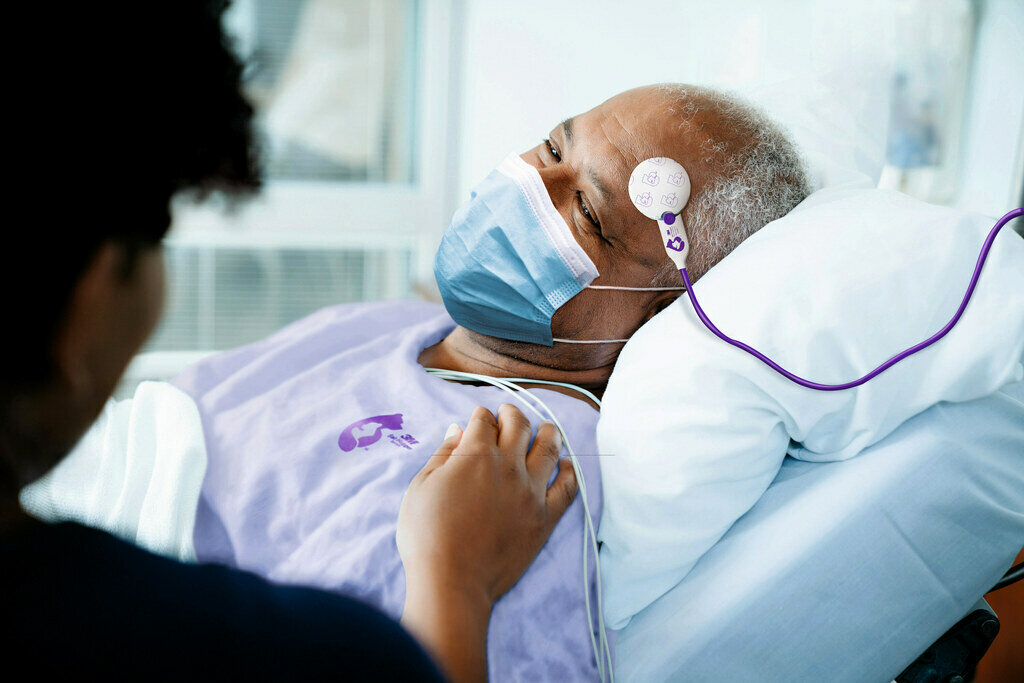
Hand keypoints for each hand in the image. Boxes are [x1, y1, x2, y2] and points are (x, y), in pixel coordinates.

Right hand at [397, 404, 577, 681]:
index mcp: (475, 455)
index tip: (479, 418)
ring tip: (546, 428)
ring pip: (549, 448)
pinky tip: (567, 465)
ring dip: (548, 432)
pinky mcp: (545, 517)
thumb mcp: (421, 487)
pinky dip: (570, 472)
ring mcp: (531, 491)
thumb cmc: (427, 535)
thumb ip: (443, 455)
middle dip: (512, 414)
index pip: (484, 421)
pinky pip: (568, 488)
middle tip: (508, 412)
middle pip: (518, 426)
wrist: (453, 581)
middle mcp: (508, 466)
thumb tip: (457, 430)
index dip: (480, 416)